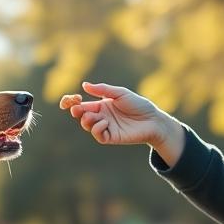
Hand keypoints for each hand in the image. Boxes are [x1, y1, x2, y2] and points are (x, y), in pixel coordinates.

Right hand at [62, 82, 184, 162]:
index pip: (81, 105)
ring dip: (87, 120)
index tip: (70, 99)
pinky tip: (104, 122)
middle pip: (81, 115)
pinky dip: (97, 128)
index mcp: (101, 105)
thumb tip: (84, 85)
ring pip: (87, 126)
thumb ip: (102, 90)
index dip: (72, 102)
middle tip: (76, 107)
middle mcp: (101, 116)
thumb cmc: (138, 104)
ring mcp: (106, 127)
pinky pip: (98, 135)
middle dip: (76, 111)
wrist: (153, 119)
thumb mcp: (120, 93)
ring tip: (96, 116)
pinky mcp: (111, 137)